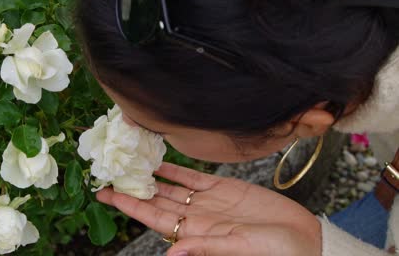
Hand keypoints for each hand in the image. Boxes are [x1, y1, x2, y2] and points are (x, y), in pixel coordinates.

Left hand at [97, 163, 321, 255]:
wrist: (301, 238)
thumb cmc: (273, 251)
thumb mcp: (238, 248)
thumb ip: (204, 247)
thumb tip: (171, 254)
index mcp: (194, 233)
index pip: (152, 217)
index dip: (129, 205)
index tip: (105, 193)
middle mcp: (195, 216)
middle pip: (155, 199)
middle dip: (131, 187)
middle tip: (107, 170)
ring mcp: (207, 201)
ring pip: (170, 185)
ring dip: (149, 174)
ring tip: (128, 160)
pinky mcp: (223, 187)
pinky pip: (192, 176)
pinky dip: (175, 167)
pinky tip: (159, 158)